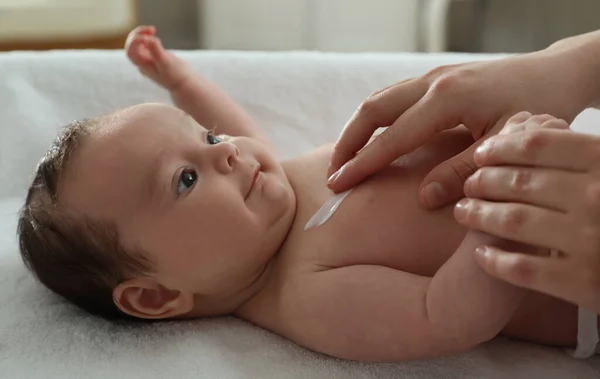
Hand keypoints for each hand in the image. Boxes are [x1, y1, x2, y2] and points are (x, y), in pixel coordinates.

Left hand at [125, 25, 191, 89]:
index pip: (131, 51)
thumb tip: (149, 39)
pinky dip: (148, 39)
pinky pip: (145, 46)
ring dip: (142, 35)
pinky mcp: (155, 58)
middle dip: (138, 35)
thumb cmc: (177, 75)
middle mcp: (143, 64)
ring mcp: (148, 61)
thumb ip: (157, 50)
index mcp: (143, 66)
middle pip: (131, 47)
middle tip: (152, 29)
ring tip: (153, 30)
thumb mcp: (167, 62)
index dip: (135, 41)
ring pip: (137, 45)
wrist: (184, 84)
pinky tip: (157, 39)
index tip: (148, 37)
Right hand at [327, 48, 598, 208]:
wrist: (556, 73)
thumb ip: (462, 172)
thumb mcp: (503, 147)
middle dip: (348, 142)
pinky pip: (394, 96)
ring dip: (358, 129)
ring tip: (346, 159)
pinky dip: (376, 120)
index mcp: (446, 100)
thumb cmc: (540, 107)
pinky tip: (375, 138)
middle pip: (372, 110)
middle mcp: (432, 82)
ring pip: (380, 100)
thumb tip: (423, 198)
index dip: (362, 163)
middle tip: (333, 173)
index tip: (338, 184)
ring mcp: (433, 76)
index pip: (391, 138)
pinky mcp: (437, 78)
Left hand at [456, 112, 599, 312]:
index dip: (501, 147)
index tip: (482, 153)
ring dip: (479, 214)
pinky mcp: (584, 283)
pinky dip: (496, 260)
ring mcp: (589, 241)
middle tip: (468, 184)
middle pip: (520, 181)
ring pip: (514, 220)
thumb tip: (532, 125)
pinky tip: (481, 254)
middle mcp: (596, 197)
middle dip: (484, 181)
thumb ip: (584, 153)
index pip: (538, 144)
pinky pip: (524, 269)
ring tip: (463, 211)